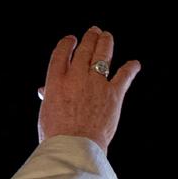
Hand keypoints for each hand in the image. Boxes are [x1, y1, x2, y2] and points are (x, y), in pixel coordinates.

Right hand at [36, 26, 140, 152]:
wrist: (74, 146)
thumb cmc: (56, 135)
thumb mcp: (46, 112)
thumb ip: (48, 96)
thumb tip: (43, 90)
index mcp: (56, 81)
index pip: (61, 54)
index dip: (67, 44)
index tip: (71, 40)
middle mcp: (76, 77)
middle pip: (84, 50)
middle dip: (90, 38)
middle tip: (94, 32)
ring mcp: (96, 84)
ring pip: (102, 55)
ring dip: (105, 43)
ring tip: (106, 36)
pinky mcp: (114, 94)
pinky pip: (124, 75)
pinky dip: (130, 68)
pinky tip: (134, 64)